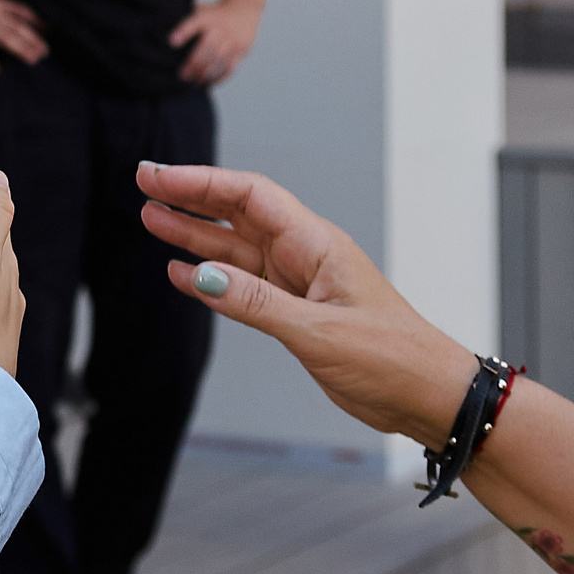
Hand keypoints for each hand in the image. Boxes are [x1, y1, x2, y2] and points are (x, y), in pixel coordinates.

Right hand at [135, 162, 470, 449]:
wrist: (429, 397)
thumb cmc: (394, 360)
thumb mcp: (319, 332)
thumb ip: (256, 303)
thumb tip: (199, 276)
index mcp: (316, 245)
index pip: (250, 195)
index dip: (201, 181)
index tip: (159, 177)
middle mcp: (305, 255)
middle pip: (237, 212)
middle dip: (190, 196)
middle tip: (144, 183)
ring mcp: (299, 283)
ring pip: (235, 247)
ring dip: (193, 233)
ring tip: (150, 218)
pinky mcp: (295, 312)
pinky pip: (244, 284)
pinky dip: (210, 276)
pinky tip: (181, 272)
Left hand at [170, 0, 261, 84]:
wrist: (243, 9)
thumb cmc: (214, 13)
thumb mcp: (200, 9)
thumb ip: (185, 19)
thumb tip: (161, 31)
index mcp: (207, 17)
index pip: (194, 22)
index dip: (183, 32)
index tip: (171, 42)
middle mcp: (221, 28)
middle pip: (208, 47)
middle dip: (194, 63)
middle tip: (182, 75)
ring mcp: (233, 40)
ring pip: (219, 60)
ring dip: (206, 73)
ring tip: (194, 82)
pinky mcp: (242, 51)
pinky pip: (230, 67)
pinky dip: (219, 78)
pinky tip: (209, 83)